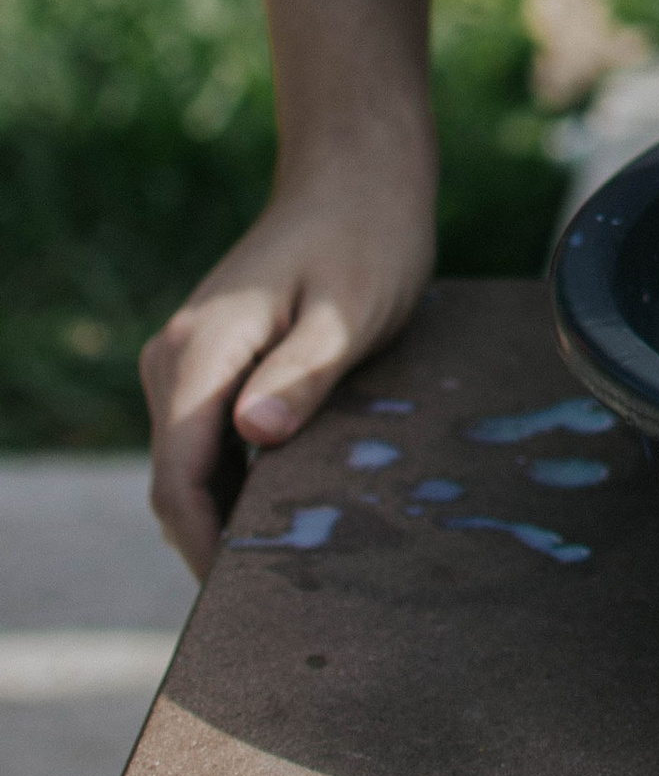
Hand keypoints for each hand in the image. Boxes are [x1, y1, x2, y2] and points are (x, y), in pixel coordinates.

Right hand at [141, 152, 437, 576]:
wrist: (357, 177)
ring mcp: (186, 362)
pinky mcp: (211, 365)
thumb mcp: (352, 309)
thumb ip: (305, 372)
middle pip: (179, 482)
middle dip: (220, 541)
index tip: (250, 598)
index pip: (178, 476)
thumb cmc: (367, 238)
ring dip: (231, 514)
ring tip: (298, 560)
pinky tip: (292, 504)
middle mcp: (174, 360)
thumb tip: (254, 439)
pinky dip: (239, 481)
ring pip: (192, 467)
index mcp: (200, 351)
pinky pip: (209, 443)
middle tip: (288, 596)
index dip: (207, 545)